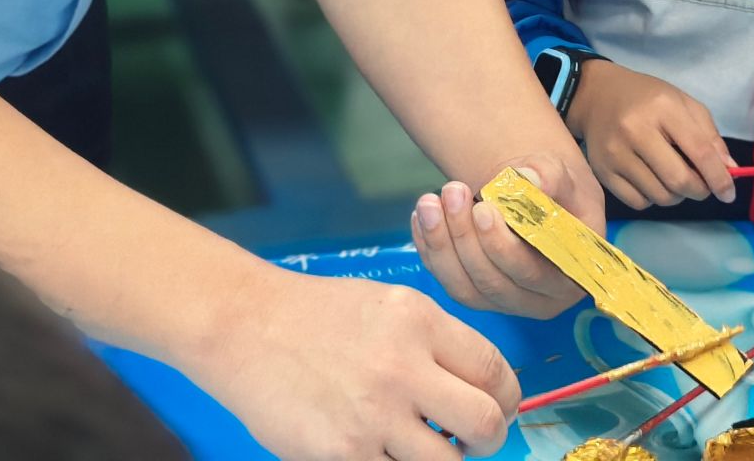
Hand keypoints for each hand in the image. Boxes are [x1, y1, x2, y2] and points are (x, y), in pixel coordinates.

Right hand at [190, 261, 518, 460]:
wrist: (246, 326)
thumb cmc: (319, 315)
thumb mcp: (390, 306)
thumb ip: (435, 343)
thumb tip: (478, 388)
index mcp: (421, 322)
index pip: (494, 370)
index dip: (507, 398)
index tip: (500, 408)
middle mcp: (404, 367)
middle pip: (485, 423)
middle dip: (489, 439)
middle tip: (472, 440)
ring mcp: (374, 415)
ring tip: (426, 449)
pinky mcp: (343, 453)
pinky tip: (385, 453)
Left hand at [412, 152, 603, 319]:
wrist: (538, 197)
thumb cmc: (557, 189)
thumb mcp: (562, 175)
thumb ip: (549, 176)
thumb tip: (531, 180)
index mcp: (569, 276)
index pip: (532, 273)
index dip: (502, 247)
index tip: (482, 208)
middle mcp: (538, 300)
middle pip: (493, 282)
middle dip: (465, 237)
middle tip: (451, 192)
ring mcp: (504, 302)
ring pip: (465, 287)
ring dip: (441, 244)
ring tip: (429, 202)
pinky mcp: (477, 295)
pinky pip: (448, 281)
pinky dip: (430, 251)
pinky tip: (420, 217)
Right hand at [567, 60, 736, 208]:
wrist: (596, 95)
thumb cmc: (647, 98)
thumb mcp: (683, 103)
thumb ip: (709, 136)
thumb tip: (729, 171)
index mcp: (663, 108)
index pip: (700, 151)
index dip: (719, 178)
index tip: (729, 194)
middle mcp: (636, 131)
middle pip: (679, 181)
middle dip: (699, 190)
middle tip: (702, 185)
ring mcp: (616, 154)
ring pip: (660, 196)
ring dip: (677, 195)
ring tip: (674, 176)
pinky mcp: (603, 172)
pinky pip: (638, 203)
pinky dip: (652, 198)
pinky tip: (651, 179)